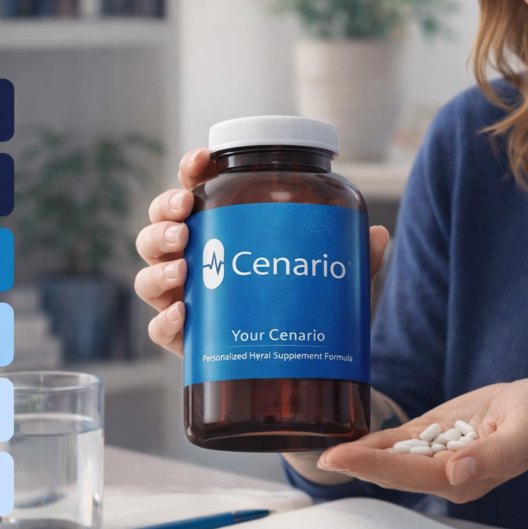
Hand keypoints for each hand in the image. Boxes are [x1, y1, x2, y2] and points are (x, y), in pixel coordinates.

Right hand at [134, 148, 390, 356]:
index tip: (201, 161)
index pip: (197, 191)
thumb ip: (356, 257)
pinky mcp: (187, 342)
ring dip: (159, 263)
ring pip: (148, 273)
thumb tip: (379, 234)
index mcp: (224, 232)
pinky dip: (165, 319)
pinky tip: (184, 313)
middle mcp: (197, 261)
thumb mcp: (337, 278)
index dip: (191, 171)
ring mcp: (186, 300)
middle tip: (186, 218)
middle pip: (160, 227)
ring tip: (184, 265)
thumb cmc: (309, 306)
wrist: (307, 367)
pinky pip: (160, 329)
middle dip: (164, 215)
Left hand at [315, 377, 527, 503]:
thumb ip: (495, 454)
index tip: (342, 458)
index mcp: (468, 477)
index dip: (375, 466)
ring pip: (394, 458)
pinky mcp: (437, 437)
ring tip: (327, 451)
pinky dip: (377, 442)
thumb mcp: (526, 429)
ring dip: (362, 456)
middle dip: (359, 464)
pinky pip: (403, 443)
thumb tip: (457, 473)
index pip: (412, 474)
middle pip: (396, 471)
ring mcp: (440, 456)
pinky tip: (353, 442)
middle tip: (323, 455)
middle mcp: (449, 473)